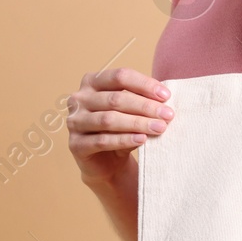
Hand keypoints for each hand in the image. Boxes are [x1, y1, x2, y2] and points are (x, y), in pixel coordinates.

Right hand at [66, 66, 172, 185]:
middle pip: (115, 99)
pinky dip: (124, 139)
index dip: (144, 84)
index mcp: (92, 82)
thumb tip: (164, 99)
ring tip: (160, 127)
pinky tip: (142, 139)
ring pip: (109, 119)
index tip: (166, 95)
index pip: (119, 77)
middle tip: (168, 114)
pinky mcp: (75, 144)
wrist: (106, 163)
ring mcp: (74, 121)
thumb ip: (142, 101)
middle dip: (145, 106)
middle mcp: (79, 99)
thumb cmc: (121, 130)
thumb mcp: (131, 111)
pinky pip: (102, 140)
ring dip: (137, 123)